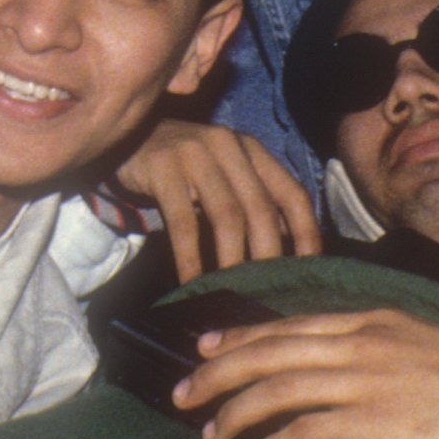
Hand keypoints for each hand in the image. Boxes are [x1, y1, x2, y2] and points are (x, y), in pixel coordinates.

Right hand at [117, 121, 319, 281]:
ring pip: (226, 215)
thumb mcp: (226, 176)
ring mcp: (196, 153)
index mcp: (252, 150)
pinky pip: (183, 222)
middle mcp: (229, 146)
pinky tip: (192, 283)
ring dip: (232, 261)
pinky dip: (190, 258)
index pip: (293, 193)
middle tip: (267, 296)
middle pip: (261, 209)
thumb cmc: (187, 169)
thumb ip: (255, 203)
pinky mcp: (163, 167)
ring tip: (232, 296)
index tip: (308, 271)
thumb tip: (291, 253)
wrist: (131, 141)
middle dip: (267, 258)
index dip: (306, 234)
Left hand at [174, 308, 438, 438]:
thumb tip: (329, 360)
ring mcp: (366, 380)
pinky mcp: (376, 420)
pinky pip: (308, 430)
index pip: (288, 324)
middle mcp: (359, 343)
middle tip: (183, 394)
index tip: (204, 347)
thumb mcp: (414, 341)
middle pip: (271, 351)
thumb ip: (370, 346)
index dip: (240, 336)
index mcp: (368, 321)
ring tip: (211, 434)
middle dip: (219, 371)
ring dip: (237, 412)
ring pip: (280, 388)